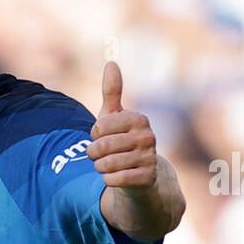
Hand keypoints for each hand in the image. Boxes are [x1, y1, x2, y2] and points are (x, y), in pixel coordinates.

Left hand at [87, 61, 156, 191]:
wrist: (140, 177)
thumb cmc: (122, 143)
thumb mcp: (114, 117)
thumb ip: (112, 92)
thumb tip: (111, 62)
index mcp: (139, 119)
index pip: (100, 127)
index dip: (94, 135)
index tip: (102, 137)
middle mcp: (148, 137)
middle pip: (102, 147)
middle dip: (94, 154)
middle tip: (99, 156)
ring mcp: (150, 158)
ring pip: (106, 164)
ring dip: (100, 168)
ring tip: (107, 166)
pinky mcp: (148, 178)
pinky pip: (115, 179)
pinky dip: (109, 180)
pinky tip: (116, 177)